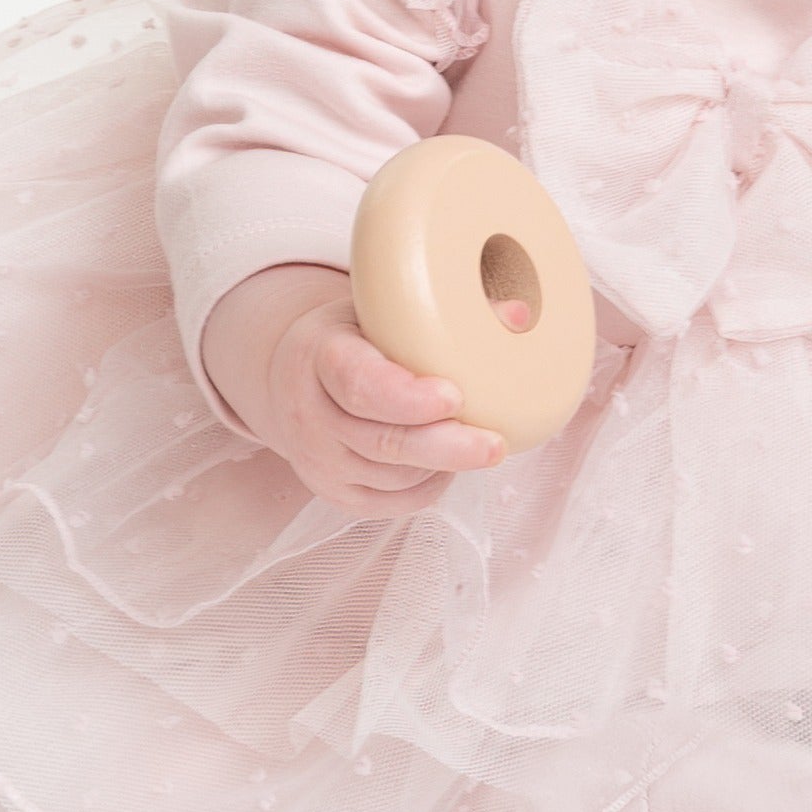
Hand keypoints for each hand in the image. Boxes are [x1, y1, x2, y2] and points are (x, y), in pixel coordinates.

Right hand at [201, 264, 504, 519]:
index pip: (358, 383)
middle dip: (445, 447)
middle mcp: (310, 413)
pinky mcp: (333, 494)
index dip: (407, 396)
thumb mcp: (380, 308)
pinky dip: (429, 486)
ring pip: (392, 477)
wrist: (291, 375)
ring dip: (443, 464)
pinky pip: (392, 502)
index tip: (454, 394)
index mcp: (319, 354)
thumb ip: (441, 311)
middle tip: (494, 443)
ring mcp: (317, 461)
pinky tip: (448, 463)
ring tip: (479, 440)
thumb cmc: (353, 335)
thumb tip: (519, 314)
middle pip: (382, 442)